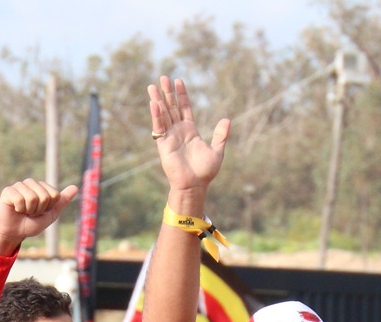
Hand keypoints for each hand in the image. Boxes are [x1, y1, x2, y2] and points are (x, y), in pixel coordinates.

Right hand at [0, 179, 78, 255]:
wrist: (15, 233)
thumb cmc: (31, 223)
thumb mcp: (50, 214)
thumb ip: (62, 201)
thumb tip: (75, 187)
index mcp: (42, 187)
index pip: (55, 195)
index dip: (48, 208)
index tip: (41, 212)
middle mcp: (31, 183)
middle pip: (45, 196)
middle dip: (39, 210)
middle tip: (31, 213)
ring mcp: (19, 185)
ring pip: (32, 197)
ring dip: (29, 210)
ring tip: (24, 211)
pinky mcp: (8, 191)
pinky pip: (20, 199)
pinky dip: (19, 209)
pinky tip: (15, 209)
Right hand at [146, 76, 229, 202]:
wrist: (194, 185)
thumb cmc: (205, 171)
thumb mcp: (217, 151)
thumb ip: (221, 135)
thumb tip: (227, 120)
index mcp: (190, 130)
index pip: (184, 108)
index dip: (181, 95)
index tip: (178, 81)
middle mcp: (178, 131)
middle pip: (171, 107)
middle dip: (167, 93)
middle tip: (163, 77)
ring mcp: (170, 136)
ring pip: (163, 114)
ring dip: (158, 100)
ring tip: (153, 86)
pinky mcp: (163, 144)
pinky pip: (159, 127)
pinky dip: (156, 115)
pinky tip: (154, 103)